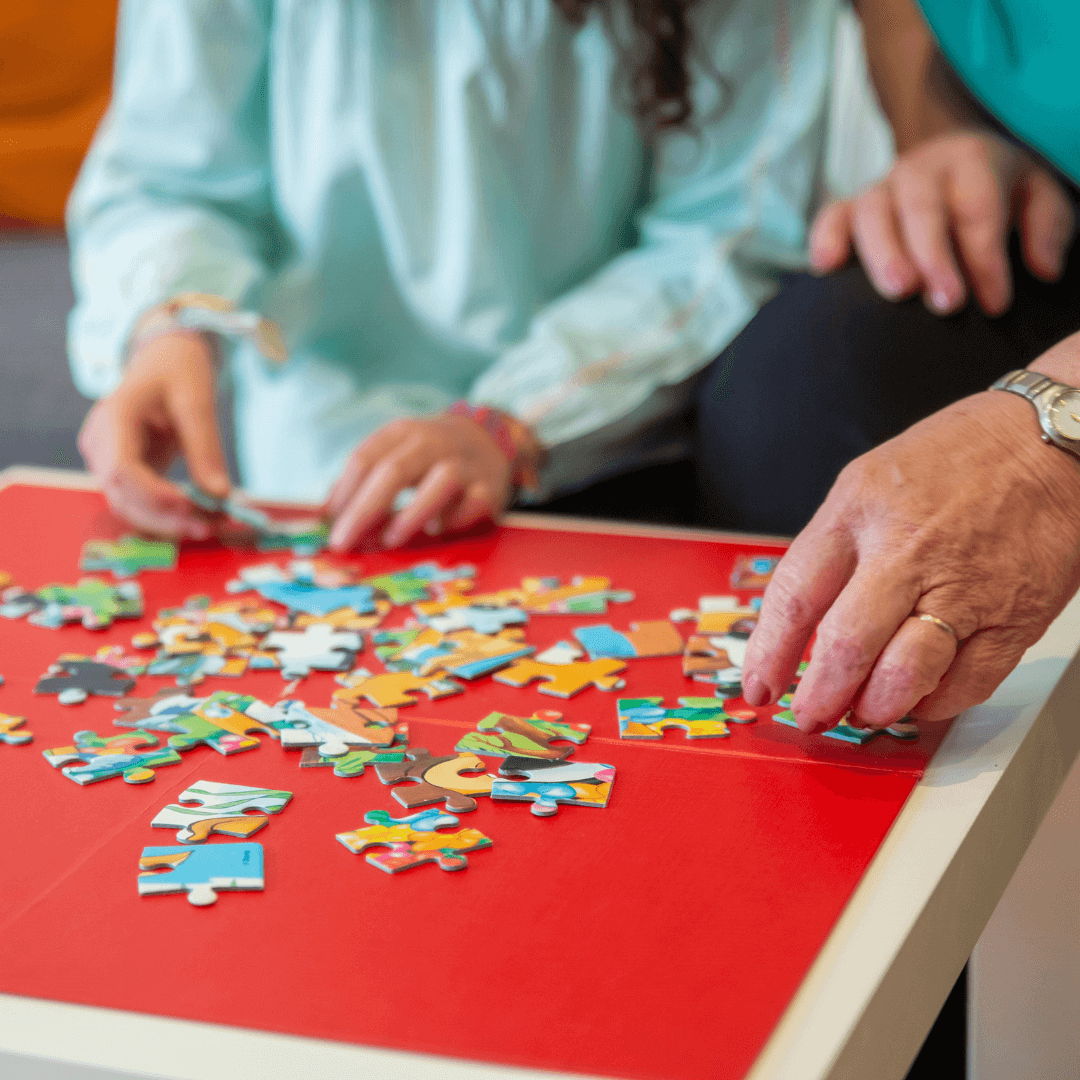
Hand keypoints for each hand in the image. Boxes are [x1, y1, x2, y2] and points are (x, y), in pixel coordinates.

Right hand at [78, 331, 230, 538]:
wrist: (164, 359)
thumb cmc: (178, 370)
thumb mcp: (197, 402)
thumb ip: (206, 449)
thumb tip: (220, 496)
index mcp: (113, 417)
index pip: (123, 470)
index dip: (156, 496)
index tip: (194, 508)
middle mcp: (100, 443)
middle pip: (123, 496)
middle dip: (167, 517)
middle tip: (212, 525)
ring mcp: (106, 460)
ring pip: (129, 507)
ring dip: (168, 523)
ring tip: (211, 524)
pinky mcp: (122, 472)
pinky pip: (139, 502)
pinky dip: (167, 516)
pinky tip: (198, 519)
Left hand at [325, 414, 513, 549]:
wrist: (489, 440)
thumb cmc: (430, 456)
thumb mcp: (397, 454)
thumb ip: (364, 481)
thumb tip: (325, 515)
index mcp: (403, 433)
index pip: (365, 459)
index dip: (343, 494)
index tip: (328, 525)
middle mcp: (434, 442)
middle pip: (394, 471)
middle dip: (364, 510)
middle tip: (343, 543)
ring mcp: (465, 463)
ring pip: (440, 481)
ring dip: (412, 513)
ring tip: (390, 540)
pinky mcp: (489, 488)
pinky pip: (472, 504)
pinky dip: (453, 519)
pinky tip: (436, 531)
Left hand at [741, 390, 1079, 729]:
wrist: (1047, 441)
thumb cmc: (954, 460)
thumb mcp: (867, 483)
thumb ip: (833, 550)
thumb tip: (799, 623)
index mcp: (858, 513)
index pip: (796, 597)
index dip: (769, 652)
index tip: (757, 684)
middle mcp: (905, 551)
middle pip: (846, 644)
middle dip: (819, 695)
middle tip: (809, 714)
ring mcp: (963, 587)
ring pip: (905, 673)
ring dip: (875, 708)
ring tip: (862, 713)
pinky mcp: (1014, 616)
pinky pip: (967, 683)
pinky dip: (935, 704)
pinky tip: (919, 700)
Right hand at [811, 131, 1074, 315]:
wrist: (956, 165)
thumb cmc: (1000, 193)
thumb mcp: (1039, 198)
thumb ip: (1049, 228)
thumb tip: (1043, 269)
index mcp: (972, 160)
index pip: (978, 209)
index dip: (986, 259)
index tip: (995, 305)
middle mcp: (921, 168)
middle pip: (922, 209)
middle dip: (935, 257)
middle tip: (947, 303)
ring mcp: (881, 187)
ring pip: (873, 212)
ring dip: (884, 253)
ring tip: (898, 291)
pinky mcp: (850, 207)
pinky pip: (831, 216)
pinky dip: (826, 238)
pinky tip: (827, 267)